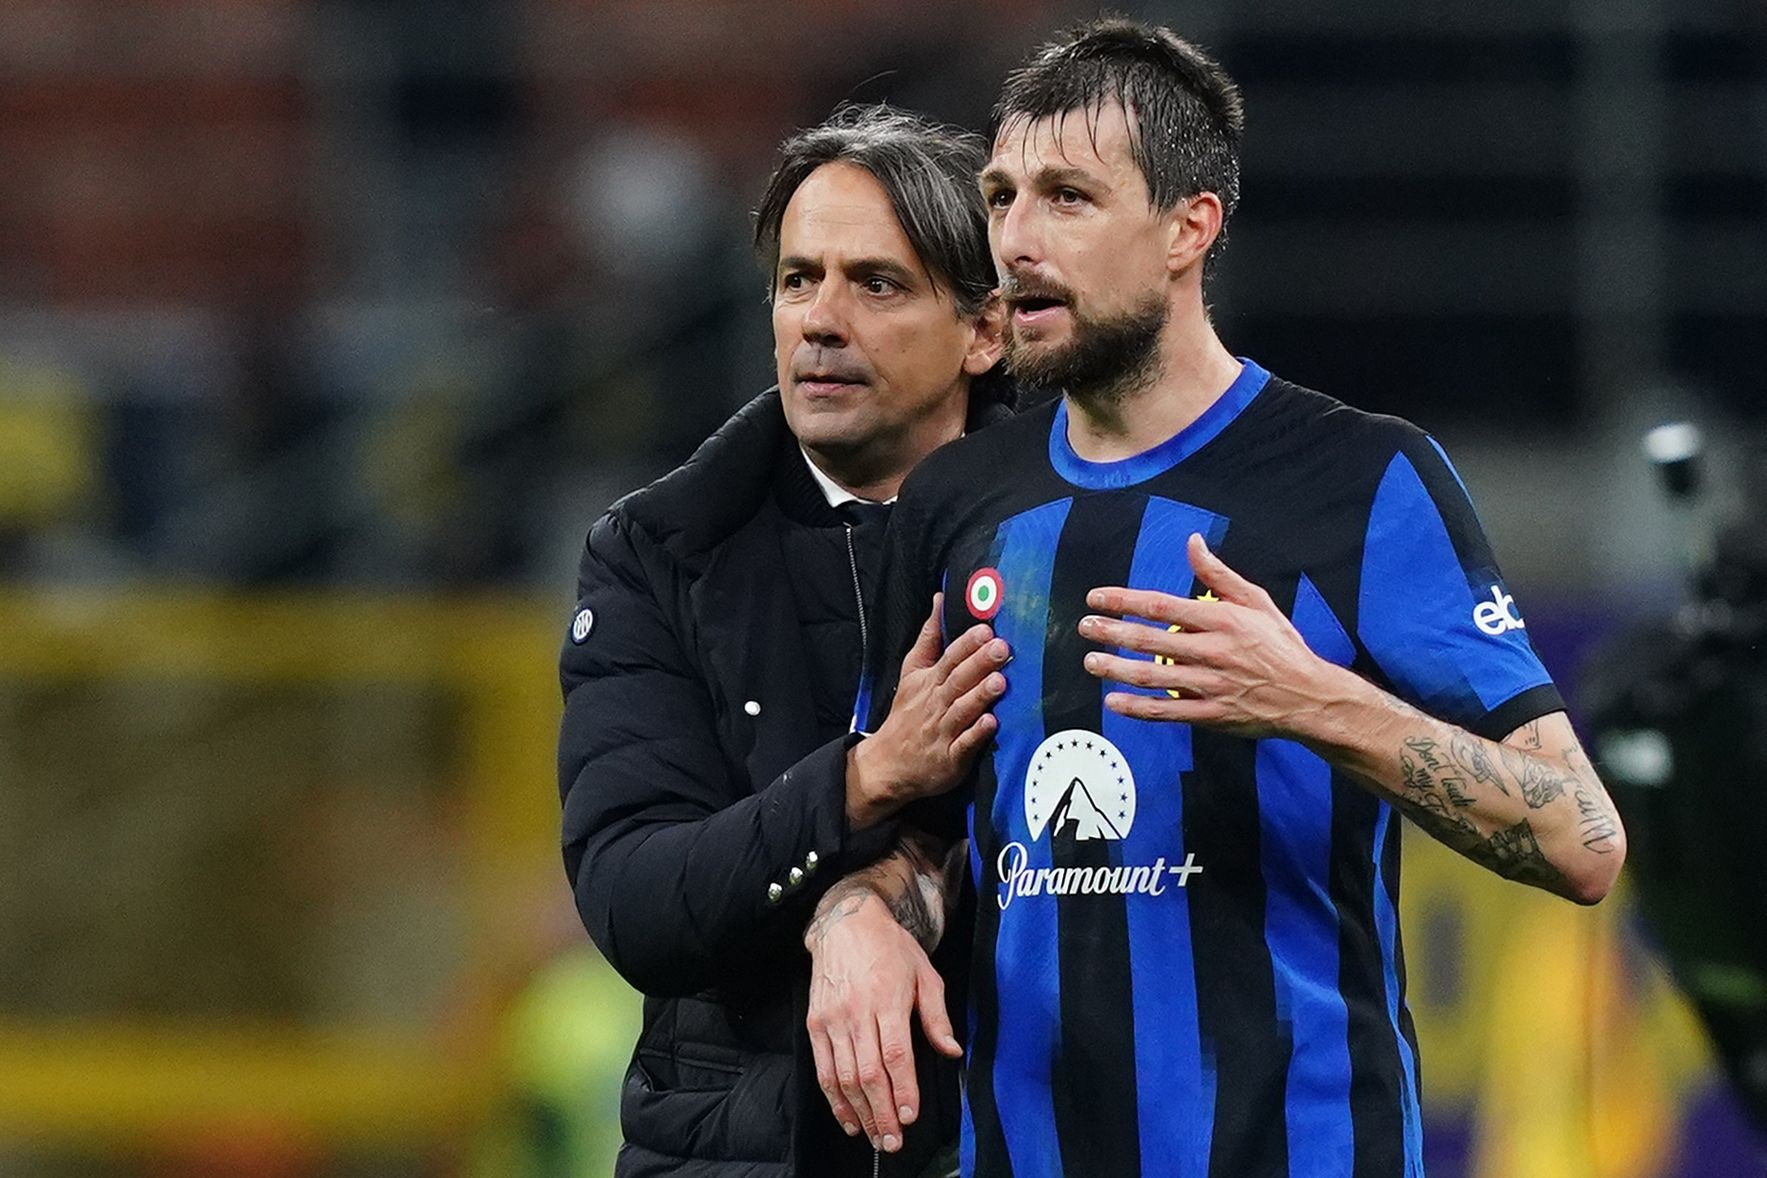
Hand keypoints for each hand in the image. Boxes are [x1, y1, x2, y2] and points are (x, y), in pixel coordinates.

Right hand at [805, 892, 962, 1152]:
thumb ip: (937, 1016)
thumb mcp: (925, 974)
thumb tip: (952, 1051)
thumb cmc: (891, 948)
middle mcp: (858, 1012)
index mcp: (888, 1000)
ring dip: (860, 1112)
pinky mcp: (816, 1024)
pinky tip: (848, 1117)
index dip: (903, 1090)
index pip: (896, 1055)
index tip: (910, 1116)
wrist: (846, 922)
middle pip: (869, 1074)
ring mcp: (833, 1020)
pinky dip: (835, 1099)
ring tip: (874, 1136)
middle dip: (882, 1113)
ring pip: (844, 1077)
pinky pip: (823, 1069)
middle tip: (893, 1141)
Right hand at [848, 594, 1008, 824]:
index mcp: (929, 681)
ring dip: (980, 696)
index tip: (985, 629)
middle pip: (958, 680)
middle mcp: (935, 703)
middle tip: (1001, 647)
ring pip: (962, 710)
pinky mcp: (950, 758)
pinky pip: (963, 745)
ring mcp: (942, 731)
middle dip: (979, 663)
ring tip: (1000, 682)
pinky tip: (991, 723)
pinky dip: (976, 734)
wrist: (887, 763)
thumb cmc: (907, 713)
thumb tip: (940, 599)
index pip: (949, 658)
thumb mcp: (912, 672)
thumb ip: (929, 637)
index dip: (967, 644)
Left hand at [1078, 533, 1345, 738]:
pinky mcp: (1210, 714)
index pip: (1161, 606)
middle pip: (1150, 640)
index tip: (1096, 598)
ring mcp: (1210, 685)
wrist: (1308, 696)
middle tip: (1084, 628)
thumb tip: (1192, 541)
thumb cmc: (1281, 646)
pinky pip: (1166, 712)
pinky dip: (1137, 708)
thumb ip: (1218, 573)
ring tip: (1091, 661)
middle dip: (1112, 632)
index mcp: (1221, 620)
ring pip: (1153, 676)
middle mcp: (1212, 651)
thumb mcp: (1255, 601)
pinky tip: (1113, 703)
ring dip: (1117, 669)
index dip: (1124, 601)